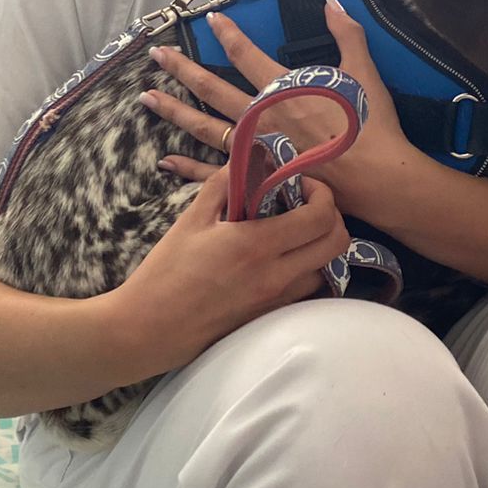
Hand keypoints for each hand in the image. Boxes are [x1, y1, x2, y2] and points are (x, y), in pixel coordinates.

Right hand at [113, 168, 351, 367]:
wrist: (150, 328)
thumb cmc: (166, 272)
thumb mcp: (191, 220)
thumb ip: (225, 184)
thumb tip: (249, 159)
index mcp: (257, 245)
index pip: (320, 216)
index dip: (321, 193)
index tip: (300, 184)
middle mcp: (277, 275)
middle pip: (337, 243)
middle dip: (331, 216)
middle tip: (305, 205)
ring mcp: (277, 300)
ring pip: (327, 269)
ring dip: (320, 245)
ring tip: (293, 232)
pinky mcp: (271, 317)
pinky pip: (307, 289)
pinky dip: (306, 269)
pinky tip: (280, 259)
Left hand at [141, 0, 418, 221]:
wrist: (377, 178)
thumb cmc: (370, 125)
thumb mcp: (362, 72)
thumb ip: (346, 33)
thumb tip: (332, 1)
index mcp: (283, 89)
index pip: (246, 55)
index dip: (227, 35)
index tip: (209, 20)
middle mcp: (261, 116)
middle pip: (212, 89)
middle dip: (182, 70)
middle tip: (156, 56)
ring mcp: (255, 149)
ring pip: (205, 127)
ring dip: (174, 112)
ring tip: (146, 99)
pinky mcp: (258, 178)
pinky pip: (215, 174)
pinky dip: (189, 170)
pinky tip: (166, 162)